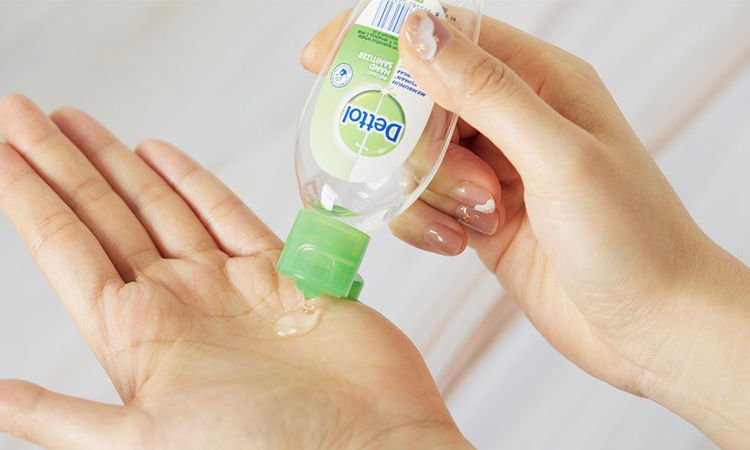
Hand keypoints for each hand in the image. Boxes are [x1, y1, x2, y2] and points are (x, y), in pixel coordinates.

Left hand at [0, 95, 469, 449]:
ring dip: (117, 165)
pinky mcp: (281, 270)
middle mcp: (176, 303)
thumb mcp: (150, 442)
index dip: (27, 197)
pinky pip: (226, 213)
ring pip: (159, 207)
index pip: (65, 249)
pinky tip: (160, 153)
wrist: (371, 441)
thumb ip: (71, 421)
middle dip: (62, 164)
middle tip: (22, 113)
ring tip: (76, 124)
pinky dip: (193, 181)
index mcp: (138, 338)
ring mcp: (227, 284)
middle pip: (104, 217)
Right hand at [303, 11, 749, 447]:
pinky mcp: (478, 214)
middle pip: (419, 97)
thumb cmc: (631, 238)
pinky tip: (463, 243)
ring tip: (476, 217)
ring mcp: (493, 168)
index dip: (381, 35)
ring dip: (425, 188)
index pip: (445, 32)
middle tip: (416, 171)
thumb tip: (417, 30)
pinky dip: (426, 220)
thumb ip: (485, 92)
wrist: (652, 326)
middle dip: (404, 136)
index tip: (323, 58)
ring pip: (414, 154)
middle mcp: (513, 118)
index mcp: (540, 81)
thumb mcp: (558, 157)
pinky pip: (422, 201)